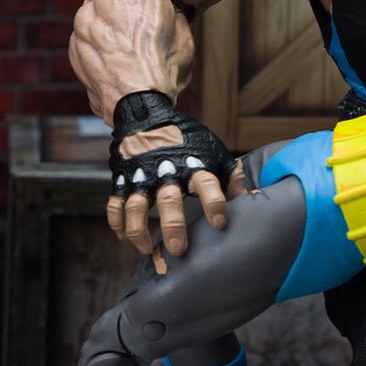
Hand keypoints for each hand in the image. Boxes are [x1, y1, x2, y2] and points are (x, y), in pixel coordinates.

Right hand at [108, 91, 244, 256]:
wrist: (147, 115)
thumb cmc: (187, 140)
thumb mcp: (213, 151)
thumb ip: (231, 177)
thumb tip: (251, 200)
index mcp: (193, 165)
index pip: (206, 184)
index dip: (214, 204)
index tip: (219, 224)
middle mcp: (166, 172)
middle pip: (169, 201)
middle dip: (173, 227)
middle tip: (179, 250)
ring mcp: (141, 177)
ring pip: (136, 207)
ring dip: (139, 231)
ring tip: (146, 250)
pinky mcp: (121, 180)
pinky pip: (114, 205)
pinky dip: (116, 224)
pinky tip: (125, 239)